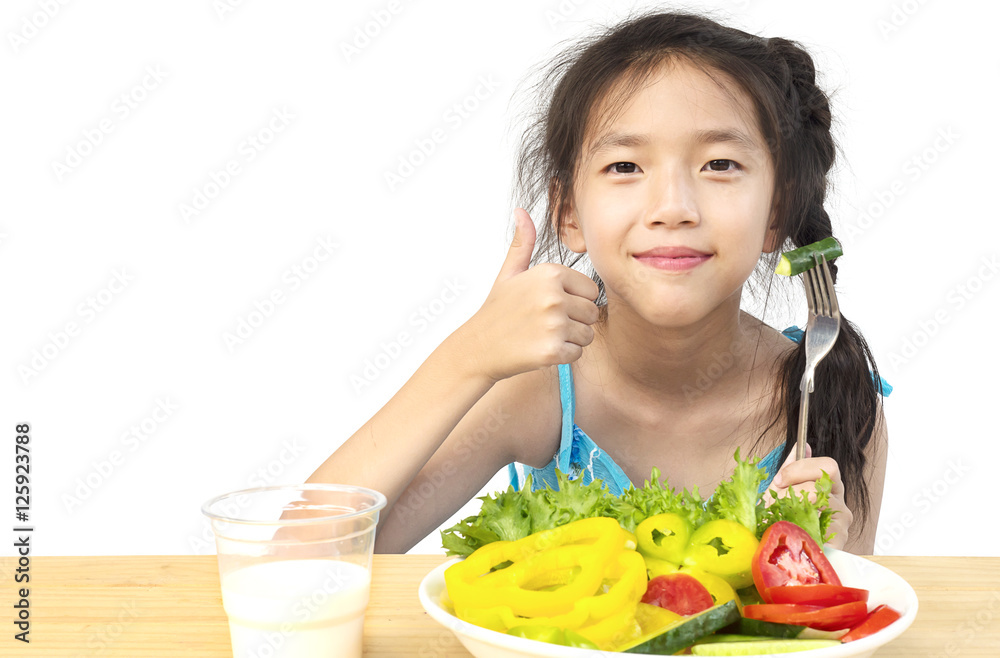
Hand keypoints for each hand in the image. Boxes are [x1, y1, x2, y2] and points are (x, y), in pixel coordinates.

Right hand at [462, 208, 600, 381]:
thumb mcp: (508, 273)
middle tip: (545, 323)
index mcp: (549, 274)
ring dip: (570, 339)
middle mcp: (553, 296)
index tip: (549, 305)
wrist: (477, 348)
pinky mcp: (552, 351)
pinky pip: (577, 353)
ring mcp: (553, 324)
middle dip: (574, 321)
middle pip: (592, 313)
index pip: (591, 290)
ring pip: (587, 335)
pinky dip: (562, 355)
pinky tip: (540, 349)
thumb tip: (521, 212)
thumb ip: (522, 244)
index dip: (574, 300)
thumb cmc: (497, 310)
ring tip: (542, 335)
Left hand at [763, 443, 852, 549]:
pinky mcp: (840, 542)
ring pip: (824, 508)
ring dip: (796, 513)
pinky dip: (806, 533)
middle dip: (794, 493)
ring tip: (783, 521)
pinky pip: (827, 533)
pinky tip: (795, 536)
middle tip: (778, 503)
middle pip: (824, 486)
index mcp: (828, 485)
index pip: (829, 466)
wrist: (779, 545)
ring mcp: (842, 522)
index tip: (779, 480)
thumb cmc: (779, 515)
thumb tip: (802, 446)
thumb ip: (791, 467)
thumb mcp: (779, 489)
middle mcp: (839, 501)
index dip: (801, 469)